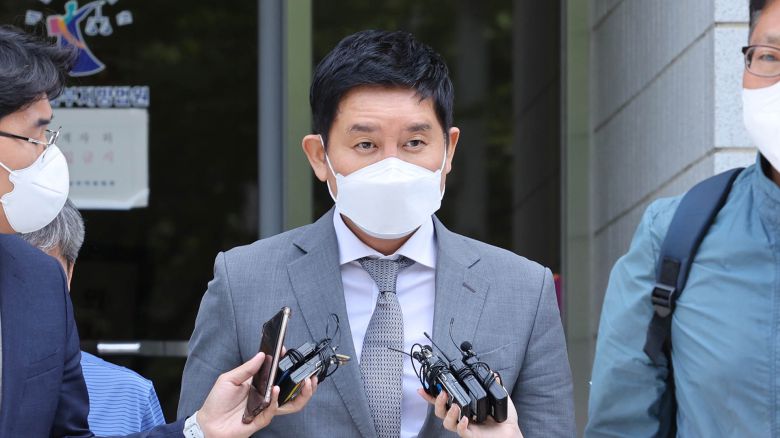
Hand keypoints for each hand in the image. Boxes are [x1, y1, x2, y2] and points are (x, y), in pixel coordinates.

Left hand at [197, 352, 317, 437]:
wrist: (208, 423)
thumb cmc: (217, 402)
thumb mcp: (229, 379)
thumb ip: (247, 368)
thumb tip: (262, 355)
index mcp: (258, 384)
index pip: (277, 373)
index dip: (285, 363)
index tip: (287, 351)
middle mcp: (265, 396)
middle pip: (290, 390)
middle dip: (304, 382)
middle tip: (310, 373)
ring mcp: (265, 408)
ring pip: (290, 404)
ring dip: (301, 394)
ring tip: (306, 383)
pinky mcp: (261, 419)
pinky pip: (274, 410)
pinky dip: (276, 400)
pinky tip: (276, 390)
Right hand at [418, 389, 522, 437]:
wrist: (512, 434)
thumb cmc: (504, 419)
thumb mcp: (498, 398)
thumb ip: (494, 385)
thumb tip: (492, 373)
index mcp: (464, 408)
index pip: (444, 401)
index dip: (431, 396)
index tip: (422, 389)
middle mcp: (461, 418)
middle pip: (440, 412)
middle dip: (436, 402)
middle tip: (442, 394)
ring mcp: (465, 427)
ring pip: (447, 423)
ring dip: (448, 413)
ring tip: (456, 406)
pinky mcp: (472, 436)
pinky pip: (461, 433)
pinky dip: (460, 425)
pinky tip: (465, 419)